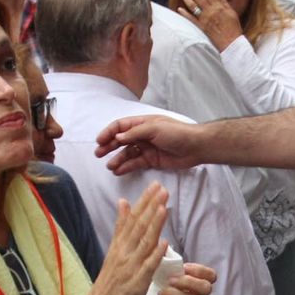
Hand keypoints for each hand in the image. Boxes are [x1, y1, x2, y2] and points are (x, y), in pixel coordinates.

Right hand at [83, 183, 169, 294]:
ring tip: (163, 207)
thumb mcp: (113, 249)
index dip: (144, 201)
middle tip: (162, 189)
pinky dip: (155, 254)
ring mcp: (130, 267)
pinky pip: (147, 266)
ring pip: (143, 242)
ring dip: (154, 224)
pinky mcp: (137, 282)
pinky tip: (164, 242)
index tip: (155, 185)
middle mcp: (124, 252)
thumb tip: (123, 201)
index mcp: (119, 244)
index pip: (132, 218)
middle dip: (151, 206)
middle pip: (138, 226)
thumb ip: (121, 226)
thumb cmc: (110, 280)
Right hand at [94, 115, 208, 174]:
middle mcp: (142, 135)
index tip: (99, 141)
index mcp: (142, 123)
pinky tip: (118, 171)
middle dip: (109, 146)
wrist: (196, 147)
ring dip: (117, 159)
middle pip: (121, 140)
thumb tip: (117, 137)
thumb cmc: (176, 133)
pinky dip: (126, 167)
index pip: (121, 126)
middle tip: (98, 154)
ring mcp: (146, 148)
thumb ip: (134, 133)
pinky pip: (135, 163)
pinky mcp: (151, 160)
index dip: (109, 132)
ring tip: (110, 166)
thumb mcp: (154, 129)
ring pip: (127, 153)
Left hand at [151, 262, 216, 294]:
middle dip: (188, 282)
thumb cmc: (156, 287)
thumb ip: (168, 262)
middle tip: (171, 280)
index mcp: (195, 282)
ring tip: (160, 292)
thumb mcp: (163, 273)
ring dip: (174, 293)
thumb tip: (164, 244)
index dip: (200, 270)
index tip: (184, 267)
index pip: (211, 276)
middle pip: (206, 288)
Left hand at [178, 0, 243, 52]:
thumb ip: (224, 1)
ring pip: (193, 6)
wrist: (231, 43)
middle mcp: (211, 11)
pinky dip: (184, 13)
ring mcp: (205, 19)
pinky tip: (180, 9)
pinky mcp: (201, 27)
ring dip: (188, 0)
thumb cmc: (233, 28)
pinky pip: (191, 19)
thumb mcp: (232, 12)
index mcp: (219, 6)